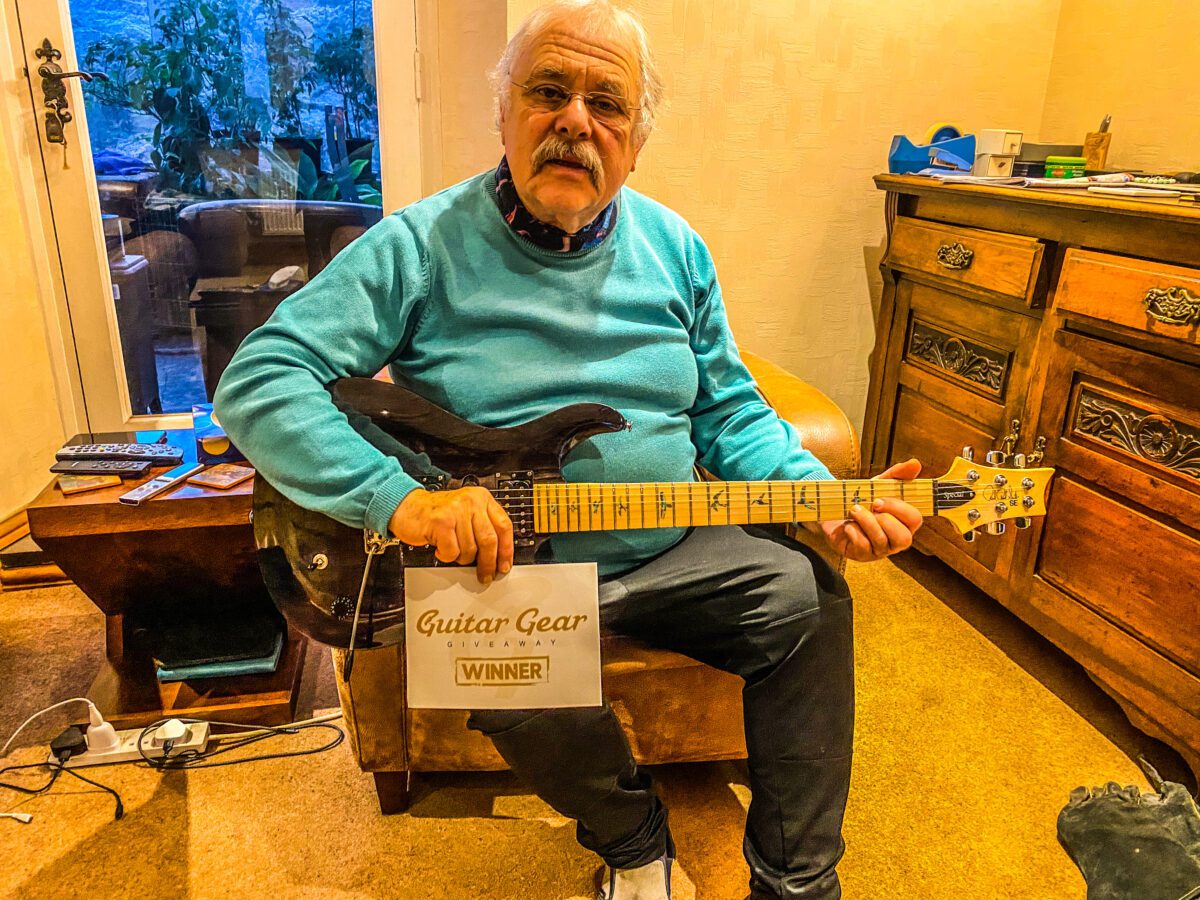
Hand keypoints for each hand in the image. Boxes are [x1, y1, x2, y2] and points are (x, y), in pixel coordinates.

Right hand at [389, 487, 513, 583]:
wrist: (405, 506)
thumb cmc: (435, 513)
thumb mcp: (465, 513)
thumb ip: (482, 526)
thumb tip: (498, 555)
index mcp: (482, 498)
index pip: (504, 526)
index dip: (507, 549)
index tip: (505, 565)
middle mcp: (471, 501)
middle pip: (489, 540)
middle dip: (488, 563)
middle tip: (485, 574)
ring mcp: (456, 510)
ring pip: (470, 549)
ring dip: (461, 558)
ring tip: (453, 552)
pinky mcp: (441, 522)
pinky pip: (452, 551)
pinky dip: (446, 556)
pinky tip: (440, 548)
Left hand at [820, 458, 923, 561]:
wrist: (834, 509)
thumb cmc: (864, 500)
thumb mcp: (879, 484)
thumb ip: (897, 474)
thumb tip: (915, 463)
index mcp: (904, 523)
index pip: (915, 520)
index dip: (898, 509)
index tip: (879, 499)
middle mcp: (895, 540)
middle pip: (904, 539)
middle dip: (884, 520)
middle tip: (870, 506)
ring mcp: (879, 550)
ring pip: (881, 542)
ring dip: (866, 521)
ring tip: (854, 510)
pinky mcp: (862, 555)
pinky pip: (863, 547)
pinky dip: (854, 532)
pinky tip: (848, 525)